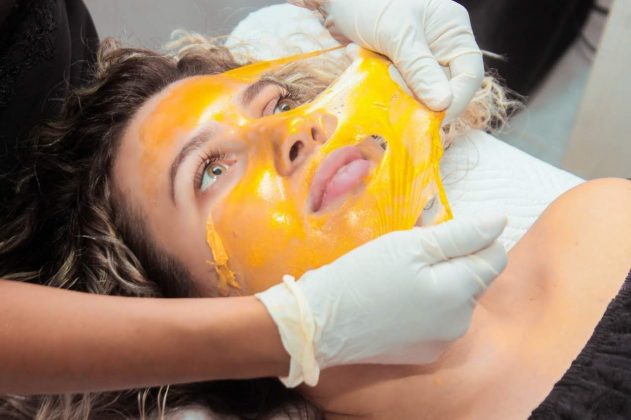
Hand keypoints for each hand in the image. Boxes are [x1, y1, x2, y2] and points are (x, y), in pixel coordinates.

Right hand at [256, 214, 507, 386]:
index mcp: (459, 292)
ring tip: (399, 279)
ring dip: (439, 284)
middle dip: (452, 262)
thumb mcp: (409, 245)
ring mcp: (441, 342)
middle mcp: (459, 323)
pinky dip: (424, 307)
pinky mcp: (422, 353)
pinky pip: (437, 320)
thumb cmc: (361, 276)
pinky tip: (394, 302)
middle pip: (474, 279)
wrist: (318, 324)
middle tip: (409, 255)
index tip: (436, 235)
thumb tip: (499, 221)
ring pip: (455, 300)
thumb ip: (460, 234)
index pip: (494, 256)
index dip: (471, 238)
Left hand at [288, 0, 483, 121]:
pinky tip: (358, 57)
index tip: (433, 120)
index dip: (455, 101)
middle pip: (442, 90)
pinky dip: (377, 84)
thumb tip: (443, 104)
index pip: (468, 75)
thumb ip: (419, 69)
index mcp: (453, 32)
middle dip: (418, 100)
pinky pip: (394, 89)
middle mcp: (441, 48)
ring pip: (416, 94)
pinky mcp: (395, 68)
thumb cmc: (371, 2)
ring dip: (393, 91)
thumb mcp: (398, 34)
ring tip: (372, 71)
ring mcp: (417, 59)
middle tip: (393, 101)